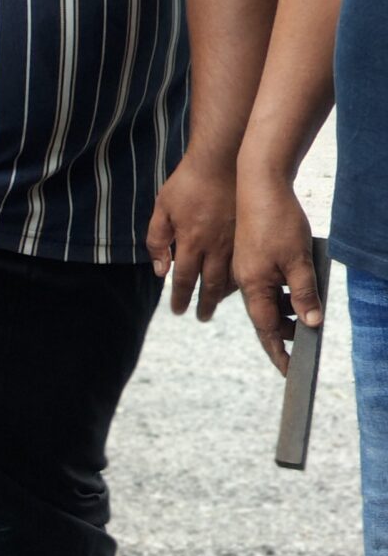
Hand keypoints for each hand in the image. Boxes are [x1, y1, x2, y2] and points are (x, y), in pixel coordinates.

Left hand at [147, 153, 237, 319]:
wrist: (222, 164)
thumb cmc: (188, 184)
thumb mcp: (163, 208)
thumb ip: (158, 240)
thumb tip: (160, 270)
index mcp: (191, 241)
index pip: (183, 278)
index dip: (180, 297)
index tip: (178, 311)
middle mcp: (214, 247)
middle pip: (209, 284)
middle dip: (204, 303)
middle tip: (201, 317)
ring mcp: (234, 243)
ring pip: (230, 278)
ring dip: (222, 295)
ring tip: (215, 304)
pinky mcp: (247, 236)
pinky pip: (244, 266)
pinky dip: (238, 280)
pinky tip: (234, 284)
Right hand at [235, 165, 323, 374]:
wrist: (257, 183)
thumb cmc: (277, 221)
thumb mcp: (298, 260)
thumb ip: (304, 293)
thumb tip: (311, 324)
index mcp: (254, 284)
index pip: (267, 329)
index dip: (279, 352)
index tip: (289, 372)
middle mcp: (245, 278)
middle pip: (265, 317)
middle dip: (285, 332)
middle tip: (308, 340)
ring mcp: (247, 266)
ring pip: (266, 300)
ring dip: (286, 310)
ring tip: (308, 309)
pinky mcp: (251, 255)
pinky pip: (265, 283)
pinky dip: (281, 292)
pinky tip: (295, 284)